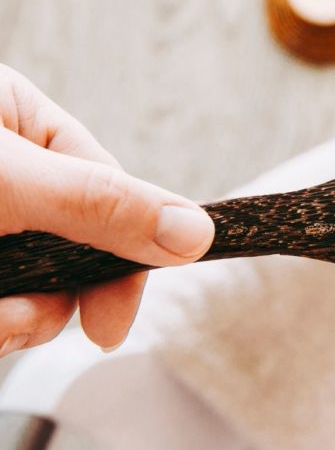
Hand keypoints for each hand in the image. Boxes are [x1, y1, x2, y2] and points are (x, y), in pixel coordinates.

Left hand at [0, 64, 213, 354]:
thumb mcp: (9, 180)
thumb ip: (101, 204)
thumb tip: (198, 231)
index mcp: (21, 121)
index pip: (106, 192)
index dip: (116, 260)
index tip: (108, 328)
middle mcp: (6, 170)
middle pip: (68, 248)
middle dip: (46, 300)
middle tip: (12, 321)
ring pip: (28, 286)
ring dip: (8, 320)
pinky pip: (0, 304)